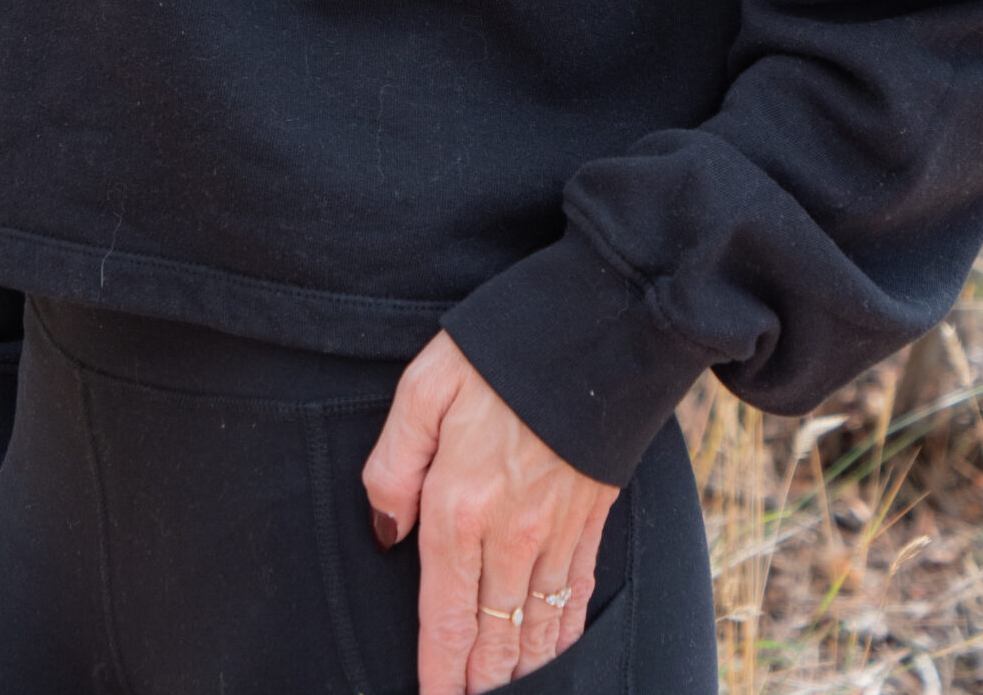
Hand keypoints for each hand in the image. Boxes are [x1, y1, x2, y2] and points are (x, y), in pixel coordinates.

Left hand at [363, 332, 619, 693]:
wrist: (597, 325)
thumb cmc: (497, 349)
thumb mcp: (422, 386)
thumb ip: (392, 464)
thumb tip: (385, 533)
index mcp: (459, 503)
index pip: (443, 614)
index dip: (437, 671)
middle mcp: (512, 531)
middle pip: (492, 635)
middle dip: (477, 684)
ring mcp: (558, 529)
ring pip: (536, 626)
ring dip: (519, 671)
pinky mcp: (592, 516)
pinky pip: (575, 596)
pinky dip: (562, 635)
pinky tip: (553, 653)